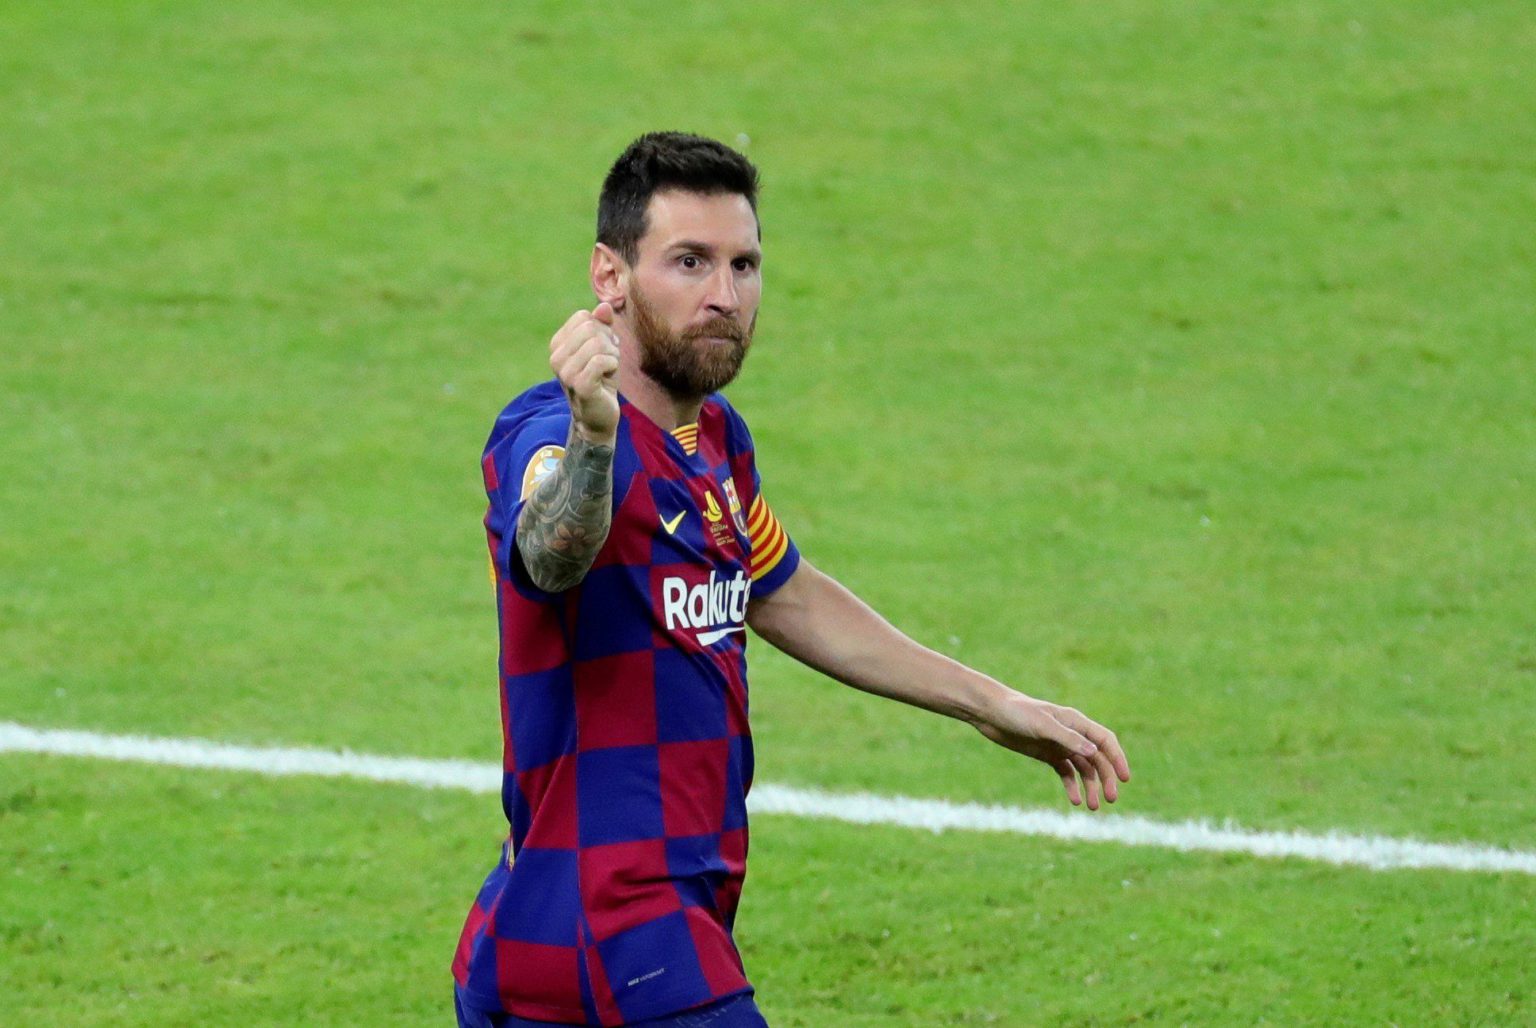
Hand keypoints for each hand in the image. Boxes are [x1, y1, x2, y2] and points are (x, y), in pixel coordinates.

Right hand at [549, 302, 620, 442]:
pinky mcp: (578, 384)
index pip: (584, 317)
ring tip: (607, 371)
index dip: (601, 329)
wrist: (598, 417)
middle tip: (608, 362)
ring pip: (599, 343)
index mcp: (557, 344)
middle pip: (592, 327)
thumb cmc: (601, 380)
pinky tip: (607, 379)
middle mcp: (556, 356)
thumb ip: (603, 324)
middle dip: (608, 342)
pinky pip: (603, 360)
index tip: (602, 349)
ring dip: (612, 356)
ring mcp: (565, 371)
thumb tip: (604, 306)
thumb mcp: (603, 347)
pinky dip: (613, 367)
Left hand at [972, 691, 1130, 810]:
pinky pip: (1066, 772)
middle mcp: (1071, 734)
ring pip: (1083, 768)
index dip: (1117, 758)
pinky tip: (1075, 800)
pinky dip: (1072, 786)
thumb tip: (1095, 753)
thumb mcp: (1043, 725)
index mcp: (1075, 722)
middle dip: (1106, 779)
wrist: (991, 713)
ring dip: (1090, 786)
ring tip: (1091, 807)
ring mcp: (1059, 745)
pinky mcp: (1047, 754)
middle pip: (1097, 758)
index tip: (1125, 779)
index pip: (1105, 741)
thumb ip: (1068, 738)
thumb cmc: (1017, 713)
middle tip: (1110, 799)